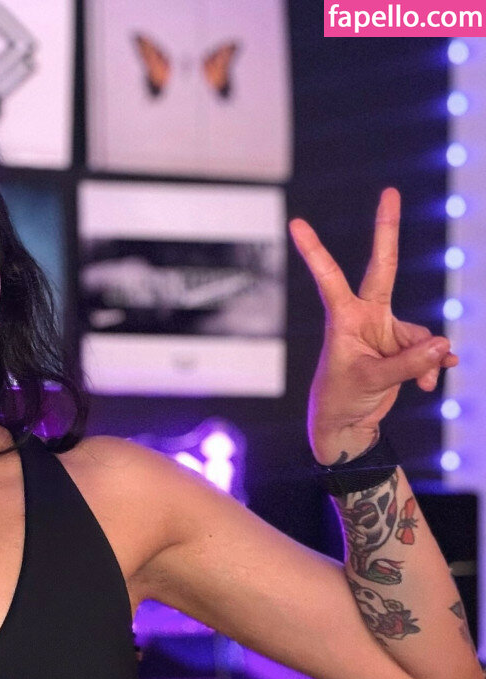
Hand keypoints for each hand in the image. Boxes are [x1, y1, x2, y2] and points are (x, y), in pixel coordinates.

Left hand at [290, 188, 456, 464]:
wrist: (345, 425)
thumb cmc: (341, 398)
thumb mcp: (372, 382)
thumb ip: (409, 363)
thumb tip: (445, 346)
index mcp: (344, 318)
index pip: (329, 277)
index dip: (314, 251)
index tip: (294, 223)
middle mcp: (365, 316)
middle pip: (383, 267)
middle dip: (386, 230)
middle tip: (389, 191)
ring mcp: (385, 330)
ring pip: (421, 333)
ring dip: (425, 360)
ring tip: (421, 384)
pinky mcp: (402, 348)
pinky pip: (430, 351)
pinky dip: (433, 367)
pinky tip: (433, 383)